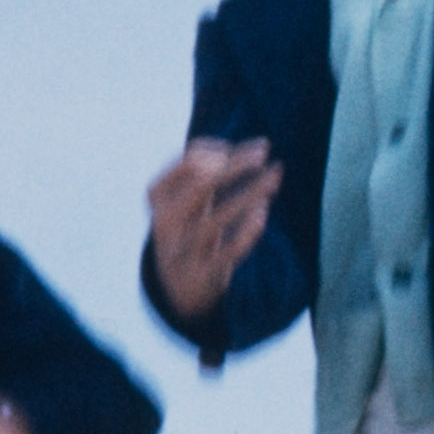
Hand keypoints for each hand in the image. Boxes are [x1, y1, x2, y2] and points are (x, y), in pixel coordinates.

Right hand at [148, 137, 282, 321]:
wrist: (175, 284)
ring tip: (275, 175)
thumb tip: (243, 151)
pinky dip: (247, 231)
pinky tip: (263, 210)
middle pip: (201, 187)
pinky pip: (228, 252)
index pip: (186, 164)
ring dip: (251, 194)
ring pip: (218, 220)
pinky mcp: (203, 274)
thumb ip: (203, 169)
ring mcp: (182, 251)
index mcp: (157, 197)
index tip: (232, 149)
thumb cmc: (187, 224)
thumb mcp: (184, 194)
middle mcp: (164, 223)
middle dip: (235, 165)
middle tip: (264, 150)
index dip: (213, 150)